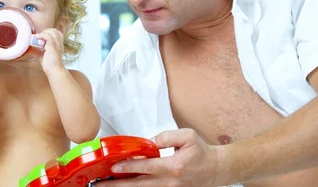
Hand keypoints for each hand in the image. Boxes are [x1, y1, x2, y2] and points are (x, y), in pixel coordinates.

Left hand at [34, 28, 64, 73]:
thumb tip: (29, 48)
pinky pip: (48, 37)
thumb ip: (37, 51)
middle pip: (54, 30)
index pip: (56, 32)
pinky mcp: (53, 47)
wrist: (54, 71)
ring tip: (38, 38)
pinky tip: (37, 38)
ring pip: (52, 32)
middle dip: (46, 31)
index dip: (48, 32)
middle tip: (39, 37)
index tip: (42, 37)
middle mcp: (59, 43)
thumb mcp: (42, 55)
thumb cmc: (49, 64)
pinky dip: (42, 35)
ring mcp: (57, 45)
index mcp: (58, 44)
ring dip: (44, 33)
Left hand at [98, 129, 222, 186]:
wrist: (217, 170)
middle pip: (140, 185)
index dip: (129, 167)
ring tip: (107, 186)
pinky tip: (125, 186)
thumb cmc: (202, 152)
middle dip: (118, 185)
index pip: (146, 168)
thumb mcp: (187, 136)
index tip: (114, 167)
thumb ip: (166, 137)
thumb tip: (148, 143)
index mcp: (174, 167)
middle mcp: (171, 182)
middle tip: (100, 184)